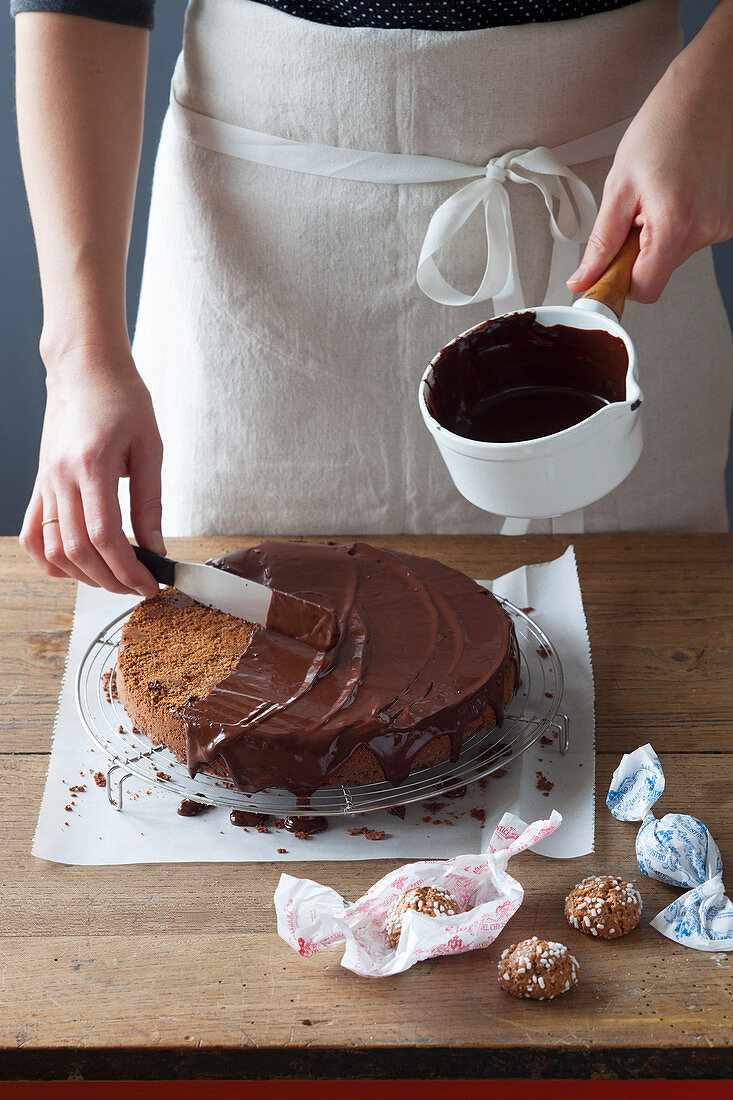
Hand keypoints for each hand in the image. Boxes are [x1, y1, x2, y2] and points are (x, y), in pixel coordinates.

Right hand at [20, 345, 163, 596]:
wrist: (86, 371)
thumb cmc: (122, 400)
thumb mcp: (150, 448)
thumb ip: (150, 502)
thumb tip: (156, 548)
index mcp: (92, 466)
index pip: (104, 536)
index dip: (128, 569)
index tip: (150, 584)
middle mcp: (61, 478)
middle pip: (78, 550)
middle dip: (111, 580)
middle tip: (138, 588)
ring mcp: (45, 483)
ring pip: (52, 549)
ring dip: (83, 576)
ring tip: (114, 580)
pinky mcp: (40, 485)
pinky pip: (32, 535)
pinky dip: (50, 560)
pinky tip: (75, 568)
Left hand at [567, 20, 732, 303]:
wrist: (707, 90)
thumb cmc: (665, 125)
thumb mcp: (619, 186)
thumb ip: (601, 242)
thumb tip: (585, 280)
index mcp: (676, 224)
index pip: (644, 289)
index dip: (619, 283)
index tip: (604, 271)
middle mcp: (708, 229)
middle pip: (658, 272)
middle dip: (637, 252)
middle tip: (633, 213)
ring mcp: (723, 224)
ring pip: (673, 254)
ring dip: (657, 236)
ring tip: (658, 194)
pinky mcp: (729, 217)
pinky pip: (691, 237)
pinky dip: (676, 224)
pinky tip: (676, 191)